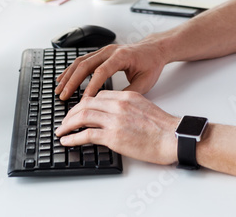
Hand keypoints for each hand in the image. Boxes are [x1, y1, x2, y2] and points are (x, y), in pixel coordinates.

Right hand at [55, 42, 166, 99]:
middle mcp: (110, 51)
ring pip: (81, 61)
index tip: (83, 101)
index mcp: (122, 56)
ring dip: (69, 75)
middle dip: (73, 82)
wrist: (155, 49)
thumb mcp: (145, 82)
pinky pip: (83, 60)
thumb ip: (129, 93)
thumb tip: (113, 106)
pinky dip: (72, 69)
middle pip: (86, 65)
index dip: (90, 87)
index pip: (101, 72)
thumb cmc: (151, 64)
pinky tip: (64, 78)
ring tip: (59, 89)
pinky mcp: (102, 53)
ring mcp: (105, 50)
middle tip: (64, 96)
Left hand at [55, 91, 180, 165]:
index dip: (83, 103)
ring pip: (82, 116)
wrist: (174, 137)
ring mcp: (115, 120)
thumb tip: (115, 116)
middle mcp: (118, 105)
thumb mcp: (144, 108)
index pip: (98, 95)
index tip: (78, 111)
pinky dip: (73, 137)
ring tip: (61, 131)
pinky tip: (67, 141)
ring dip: (68, 124)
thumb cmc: (164, 128)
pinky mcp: (114, 136)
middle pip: (86, 104)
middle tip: (65, 121)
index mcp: (126, 97)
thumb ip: (127, 108)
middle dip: (71, 113)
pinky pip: (86, 134)